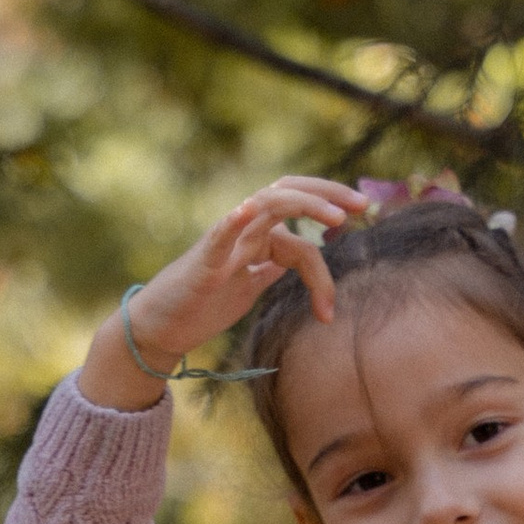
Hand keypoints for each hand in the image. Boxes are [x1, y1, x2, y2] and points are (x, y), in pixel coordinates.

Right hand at [78, 177, 373, 411]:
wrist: (160, 328)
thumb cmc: (202, 306)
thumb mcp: (249, 287)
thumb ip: (272, 268)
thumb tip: (303, 258)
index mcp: (257, 238)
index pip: (299, 219)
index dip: (331, 216)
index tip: (363, 222)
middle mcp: (243, 232)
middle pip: (287, 195)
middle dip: (327, 195)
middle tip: (362, 206)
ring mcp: (224, 243)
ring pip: (265, 207)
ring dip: (305, 205)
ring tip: (336, 218)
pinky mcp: (203, 263)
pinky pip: (220, 234)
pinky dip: (235, 220)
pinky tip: (250, 210)